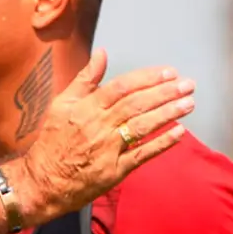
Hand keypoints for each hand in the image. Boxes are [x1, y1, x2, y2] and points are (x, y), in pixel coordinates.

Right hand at [14, 48, 193, 225]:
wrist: (43, 180)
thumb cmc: (52, 140)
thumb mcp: (61, 104)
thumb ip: (84, 79)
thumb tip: (102, 54)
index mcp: (85, 108)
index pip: (121, 88)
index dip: (147, 79)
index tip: (168, 72)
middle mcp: (98, 126)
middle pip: (136, 105)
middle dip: (165, 93)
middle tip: (188, 84)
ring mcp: (108, 149)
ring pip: (142, 127)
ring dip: (168, 114)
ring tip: (189, 103)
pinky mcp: (116, 171)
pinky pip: (142, 154)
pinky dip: (161, 143)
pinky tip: (179, 132)